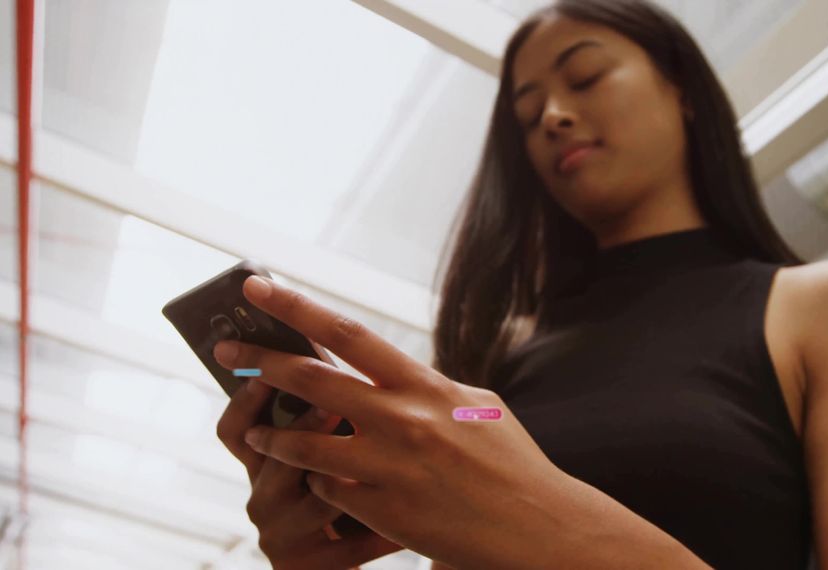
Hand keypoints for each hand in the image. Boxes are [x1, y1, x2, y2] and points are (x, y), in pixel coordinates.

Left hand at [212, 275, 575, 567]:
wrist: (537, 527)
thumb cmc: (512, 462)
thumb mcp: (476, 407)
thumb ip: (429, 388)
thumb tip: (391, 375)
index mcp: (426, 386)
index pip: (349, 334)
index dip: (297, 306)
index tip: (257, 287)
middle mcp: (403, 420)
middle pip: (311, 382)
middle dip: (259, 360)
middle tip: (225, 349)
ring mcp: (390, 468)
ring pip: (303, 446)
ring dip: (271, 438)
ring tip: (256, 436)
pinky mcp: (383, 512)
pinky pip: (328, 490)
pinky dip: (319, 483)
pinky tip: (322, 484)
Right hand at [216, 362, 404, 568]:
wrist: (352, 559)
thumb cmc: (350, 492)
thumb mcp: (331, 453)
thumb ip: (328, 412)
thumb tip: (337, 351)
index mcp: (264, 462)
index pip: (236, 429)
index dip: (244, 398)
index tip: (262, 366)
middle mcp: (263, 497)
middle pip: (270, 456)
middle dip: (302, 426)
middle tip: (333, 404)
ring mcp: (281, 535)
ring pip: (314, 498)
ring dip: (349, 479)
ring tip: (380, 460)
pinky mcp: (309, 567)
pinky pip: (351, 543)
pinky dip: (383, 530)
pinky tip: (410, 520)